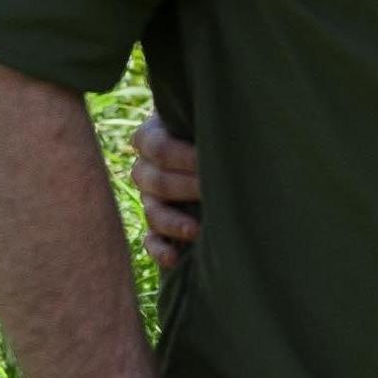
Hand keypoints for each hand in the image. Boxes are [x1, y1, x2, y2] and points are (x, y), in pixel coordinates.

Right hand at [128, 110, 202, 269]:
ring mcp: (149, 199)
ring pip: (152, 212)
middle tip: (215, 190)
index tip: (211, 159)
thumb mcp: (201, 120)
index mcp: (151, 136)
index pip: (158, 147)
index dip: (184, 156)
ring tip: (196, 230)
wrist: (212, 150)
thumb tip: (232, 134)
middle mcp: (145, 169)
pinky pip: (150, 240)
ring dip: (174, 222)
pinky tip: (174, 258)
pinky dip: (160, 250)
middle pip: (156, 181)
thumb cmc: (210, 129)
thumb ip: (208, 124)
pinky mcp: (156, 226)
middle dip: (187, 187)